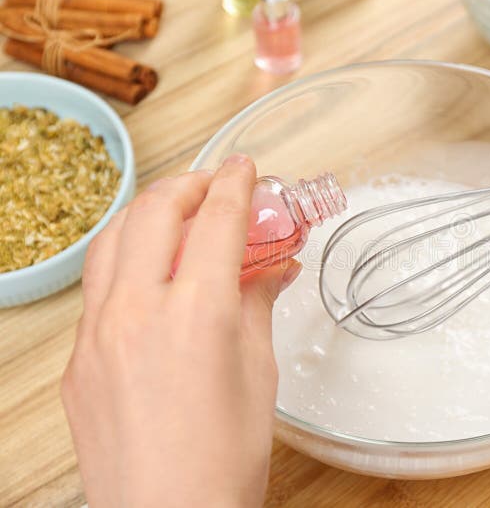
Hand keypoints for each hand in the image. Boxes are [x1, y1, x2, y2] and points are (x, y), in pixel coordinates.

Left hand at [61, 155, 300, 506]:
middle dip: (188, 185)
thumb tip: (269, 271)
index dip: (235, 185)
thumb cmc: (221, 463)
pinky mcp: (77, 361)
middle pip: (154, 212)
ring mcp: (96, 335)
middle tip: (213, 186)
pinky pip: (97, 289)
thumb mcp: (258, 375)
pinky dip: (125, 263)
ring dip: (147, 215)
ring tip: (175, 216)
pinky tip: (150, 278)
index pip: (216, 221)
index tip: (244, 170)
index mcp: (195, 314)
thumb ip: (257, 307)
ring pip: (111, 241)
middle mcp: (136, 313)